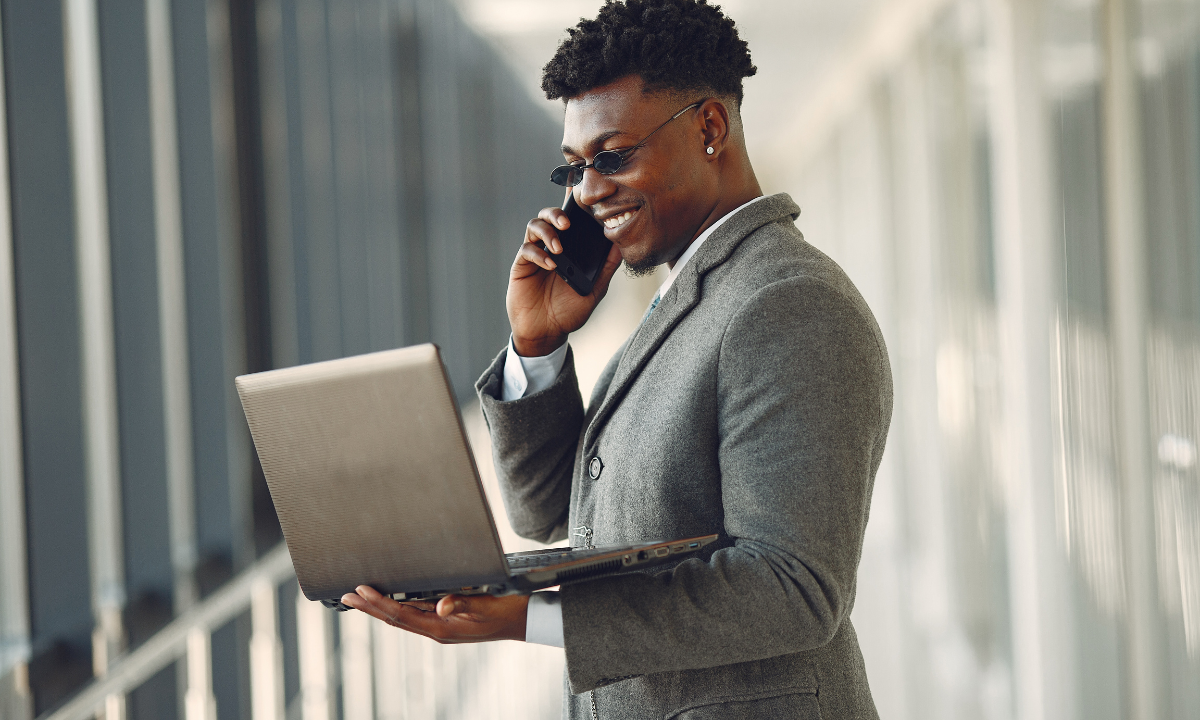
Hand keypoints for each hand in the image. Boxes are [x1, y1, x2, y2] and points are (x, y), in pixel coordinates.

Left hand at [339, 586, 528, 642]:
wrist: (522, 621)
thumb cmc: (505, 612)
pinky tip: (391, 603)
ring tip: (359, 599)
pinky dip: (396, 609)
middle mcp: (437, 630)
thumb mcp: (485, 605)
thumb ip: (461, 603)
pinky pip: (414, 617)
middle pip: (395, 619)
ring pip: (402, 618)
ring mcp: (440, 628)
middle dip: (369, 608)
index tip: (359, 591)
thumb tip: (439, 606)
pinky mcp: (445, 623)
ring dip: (379, 609)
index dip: (378, 603)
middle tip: (345, 597)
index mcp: (442, 628)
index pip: (401, 615)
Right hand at [507, 204, 622, 356]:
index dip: (573, 200)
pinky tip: (551, 265)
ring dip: (548, 232)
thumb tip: (621, 244)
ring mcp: (536, 253)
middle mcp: (552, 245)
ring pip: (535, 226)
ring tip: (559, 248)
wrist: (547, 332)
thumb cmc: (570, 310)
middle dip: (558, 213)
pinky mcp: (522, 265)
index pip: (572, 218)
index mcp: (571, 247)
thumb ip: (606, 267)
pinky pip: (527, 250)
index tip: (579, 187)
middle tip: (568, 223)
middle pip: (549, 215)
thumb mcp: (595, 289)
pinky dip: (539, 254)